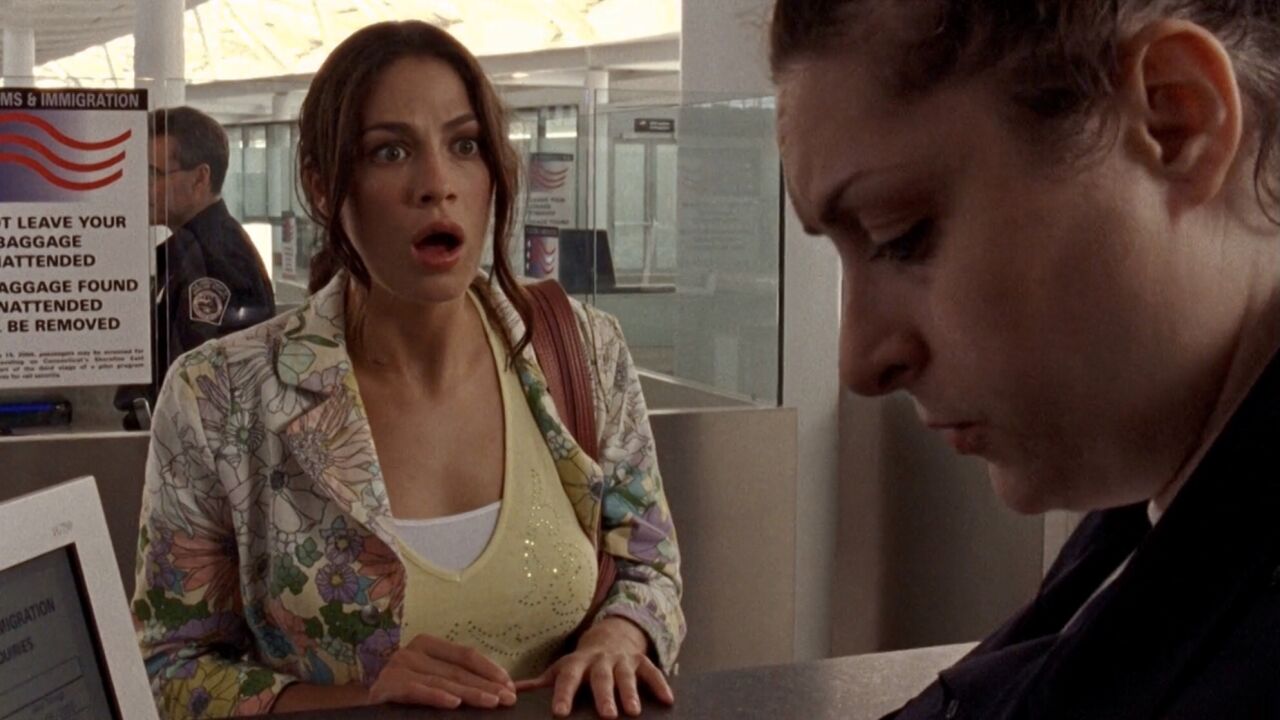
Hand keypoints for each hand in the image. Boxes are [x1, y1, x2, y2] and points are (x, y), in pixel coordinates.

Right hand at [367, 634, 517, 708]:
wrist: (370, 707)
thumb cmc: (407, 695)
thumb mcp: (435, 681)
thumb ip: (460, 680)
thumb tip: (501, 688)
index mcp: (428, 645)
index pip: (465, 655)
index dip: (490, 670)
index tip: (511, 685)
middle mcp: (412, 651)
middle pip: (457, 670)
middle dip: (486, 685)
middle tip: (509, 698)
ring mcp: (398, 666)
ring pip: (442, 681)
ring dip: (470, 693)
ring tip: (491, 702)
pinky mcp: (387, 685)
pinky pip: (416, 690)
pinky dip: (436, 697)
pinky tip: (454, 703)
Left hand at [516, 618, 673, 717]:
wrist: (610, 637)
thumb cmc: (581, 664)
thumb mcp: (560, 669)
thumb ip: (537, 685)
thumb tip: (507, 695)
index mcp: (576, 664)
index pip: (568, 679)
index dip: (564, 695)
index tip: (560, 713)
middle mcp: (599, 660)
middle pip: (601, 678)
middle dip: (604, 696)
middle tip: (607, 717)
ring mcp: (622, 660)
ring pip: (626, 675)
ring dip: (630, 692)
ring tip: (634, 712)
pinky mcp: (641, 661)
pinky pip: (652, 672)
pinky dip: (660, 685)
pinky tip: (668, 700)